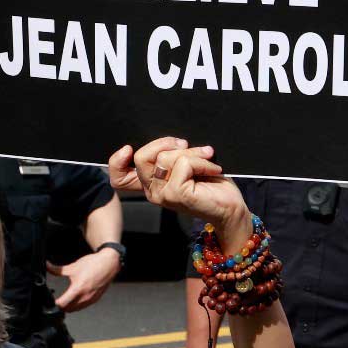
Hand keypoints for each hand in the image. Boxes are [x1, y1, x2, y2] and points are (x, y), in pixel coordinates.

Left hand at [48, 248, 120, 311]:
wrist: (109, 264)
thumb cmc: (93, 265)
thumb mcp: (73, 267)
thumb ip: (57, 269)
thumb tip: (46, 266)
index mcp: (78, 289)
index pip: (62, 304)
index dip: (54, 304)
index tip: (50, 300)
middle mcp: (85, 297)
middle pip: (67, 309)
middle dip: (60, 306)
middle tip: (55, 300)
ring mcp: (91, 299)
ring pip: (75, 309)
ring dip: (69, 307)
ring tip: (64, 300)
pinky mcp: (95, 299)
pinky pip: (83, 306)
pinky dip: (77, 305)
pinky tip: (74, 298)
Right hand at [109, 139, 246, 234]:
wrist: (231, 207)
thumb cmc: (212, 185)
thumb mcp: (187, 166)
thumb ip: (171, 157)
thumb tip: (171, 140)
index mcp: (152, 184)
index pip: (119, 178)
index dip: (116, 161)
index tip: (128, 148)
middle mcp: (153, 191)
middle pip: (142, 157)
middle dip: (166, 143)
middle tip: (187, 145)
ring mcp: (162, 195)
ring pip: (166, 157)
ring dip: (193, 152)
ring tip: (208, 158)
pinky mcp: (176, 194)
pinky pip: (183, 163)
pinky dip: (202, 161)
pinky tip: (213, 170)